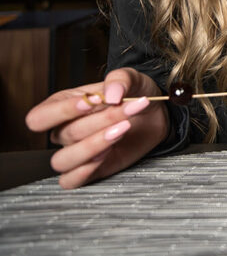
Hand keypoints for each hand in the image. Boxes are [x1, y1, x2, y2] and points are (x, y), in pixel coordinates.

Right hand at [25, 68, 169, 188]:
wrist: (154, 112)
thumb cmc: (135, 93)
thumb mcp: (131, 78)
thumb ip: (120, 80)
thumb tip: (112, 94)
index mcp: (62, 106)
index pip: (39, 117)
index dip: (62, 111)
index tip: (95, 101)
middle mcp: (64, 132)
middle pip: (65, 134)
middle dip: (101, 120)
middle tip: (128, 109)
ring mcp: (76, 152)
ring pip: (63, 160)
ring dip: (93, 145)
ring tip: (123, 129)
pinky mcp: (90, 169)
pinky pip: (71, 181)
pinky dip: (85, 171)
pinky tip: (108, 153)